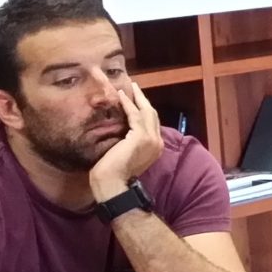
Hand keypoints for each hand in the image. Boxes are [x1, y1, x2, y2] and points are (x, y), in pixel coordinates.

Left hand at [89, 82, 163, 201]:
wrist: (113, 183)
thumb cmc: (114, 173)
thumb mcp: (127, 153)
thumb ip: (131, 141)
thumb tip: (124, 129)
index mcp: (156, 147)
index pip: (153, 123)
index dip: (145, 109)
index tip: (136, 99)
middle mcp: (158, 143)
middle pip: (153, 115)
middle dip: (144, 100)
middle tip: (135, 88)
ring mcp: (151, 139)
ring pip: (146, 112)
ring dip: (137, 98)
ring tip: (129, 87)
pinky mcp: (141, 137)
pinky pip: (135, 115)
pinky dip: (128, 104)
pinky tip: (121, 96)